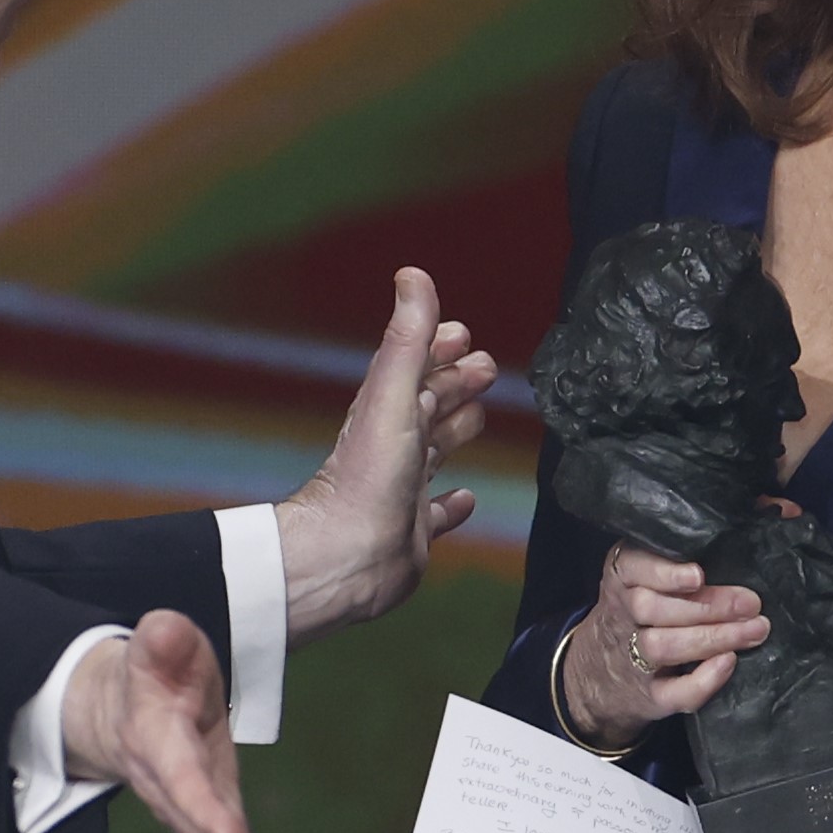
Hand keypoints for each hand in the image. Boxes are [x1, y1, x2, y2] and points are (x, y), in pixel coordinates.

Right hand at [61, 610, 301, 832]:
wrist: (120, 705)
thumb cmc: (154, 668)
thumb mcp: (157, 642)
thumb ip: (163, 637)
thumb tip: (168, 631)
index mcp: (153, 735)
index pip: (178, 776)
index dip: (201, 806)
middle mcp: (165, 779)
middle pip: (193, 820)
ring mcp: (186, 799)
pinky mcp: (209, 807)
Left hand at [275, 268, 498, 644]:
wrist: (348, 556)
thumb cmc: (366, 479)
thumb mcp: (392, 394)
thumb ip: (407, 338)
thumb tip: (412, 276)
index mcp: (387, 410)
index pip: (416, 365)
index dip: (438, 346)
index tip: (460, 331)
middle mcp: (394, 446)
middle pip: (429, 404)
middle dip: (455, 382)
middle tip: (484, 367)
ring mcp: (403, 487)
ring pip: (435, 450)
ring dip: (456, 430)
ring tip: (478, 415)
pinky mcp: (413, 529)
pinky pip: (437, 511)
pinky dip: (453, 503)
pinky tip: (464, 498)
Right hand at [557, 545, 767, 747]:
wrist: (601, 671)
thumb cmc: (653, 600)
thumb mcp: (660, 566)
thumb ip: (716, 537)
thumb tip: (785, 508)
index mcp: (623, 576)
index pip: (631, 567)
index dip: (663, 572)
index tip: (698, 574)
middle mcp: (622, 615)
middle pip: (653, 609)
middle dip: (707, 607)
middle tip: (752, 604)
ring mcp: (632, 658)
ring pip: (663, 647)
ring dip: (712, 638)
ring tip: (755, 630)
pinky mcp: (649, 696)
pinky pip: (672, 693)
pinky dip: (701, 682)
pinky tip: (729, 665)